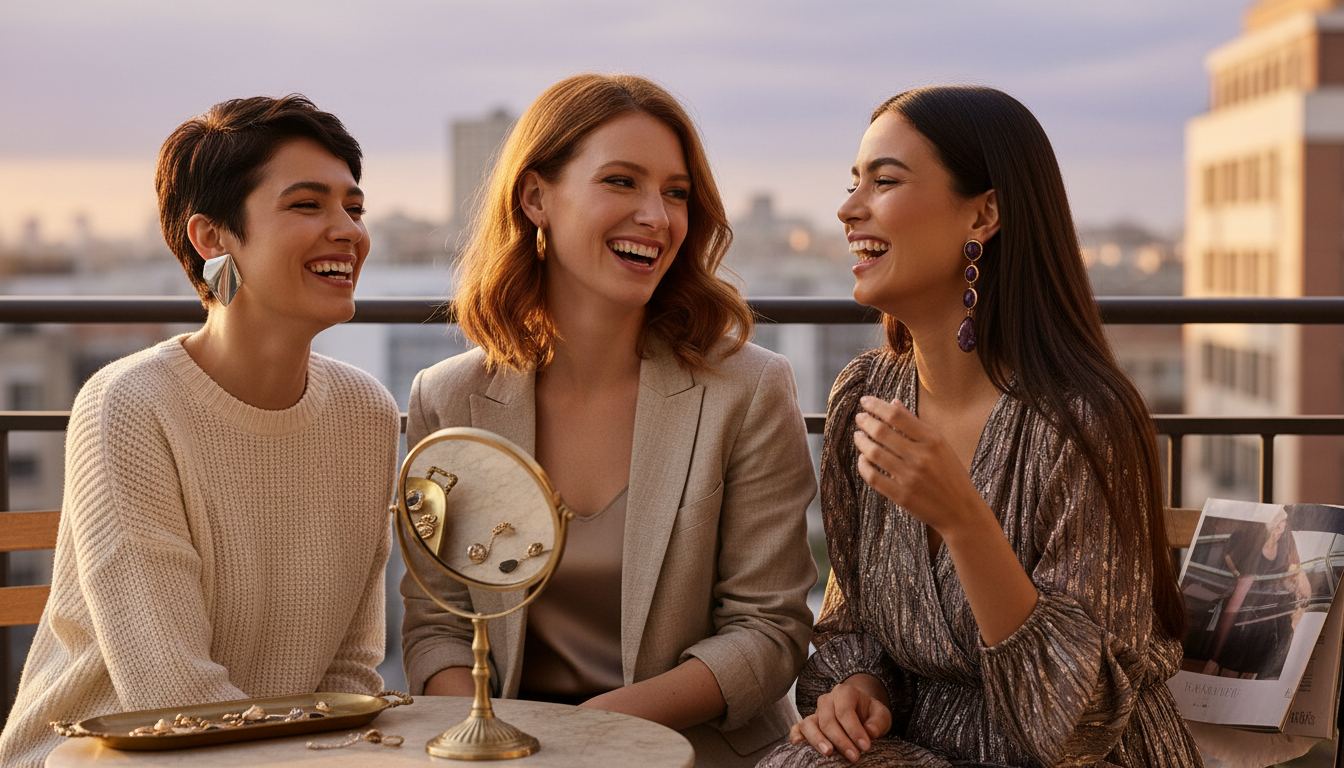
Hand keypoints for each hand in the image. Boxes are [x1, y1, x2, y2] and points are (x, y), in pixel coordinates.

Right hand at [788, 675, 891, 762]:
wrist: (859, 711)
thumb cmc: (869, 714)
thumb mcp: (881, 714)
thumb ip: (878, 722)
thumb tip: (870, 732)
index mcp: (844, 693)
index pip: (845, 711)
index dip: (854, 730)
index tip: (865, 746)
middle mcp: (826, 700)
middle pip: (827, 720)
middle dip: (840, 740)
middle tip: (854, 756)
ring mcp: (815, 712)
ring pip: (809, 724)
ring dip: (817, 739)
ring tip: (829, 753)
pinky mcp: (808, 724)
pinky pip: (797, 728)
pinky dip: (795, 735)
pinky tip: (798, 744)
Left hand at [853, 396, 987, 536]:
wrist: (961, 510)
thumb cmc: (950, 474)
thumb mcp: (940, 445)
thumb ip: (915, 423)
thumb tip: (893, 402)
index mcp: (933, 440)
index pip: (897, 416)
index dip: (876, 406)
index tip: (865, 401)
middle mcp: (921, 457)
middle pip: (882, 432)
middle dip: (865, 421)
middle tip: (859, 418)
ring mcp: (910, 477)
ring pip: (874, 453)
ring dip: (861, 442)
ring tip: (858, 436)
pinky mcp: (901, 496)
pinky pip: (873, 477)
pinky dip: (863, 465)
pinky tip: (863, 458)